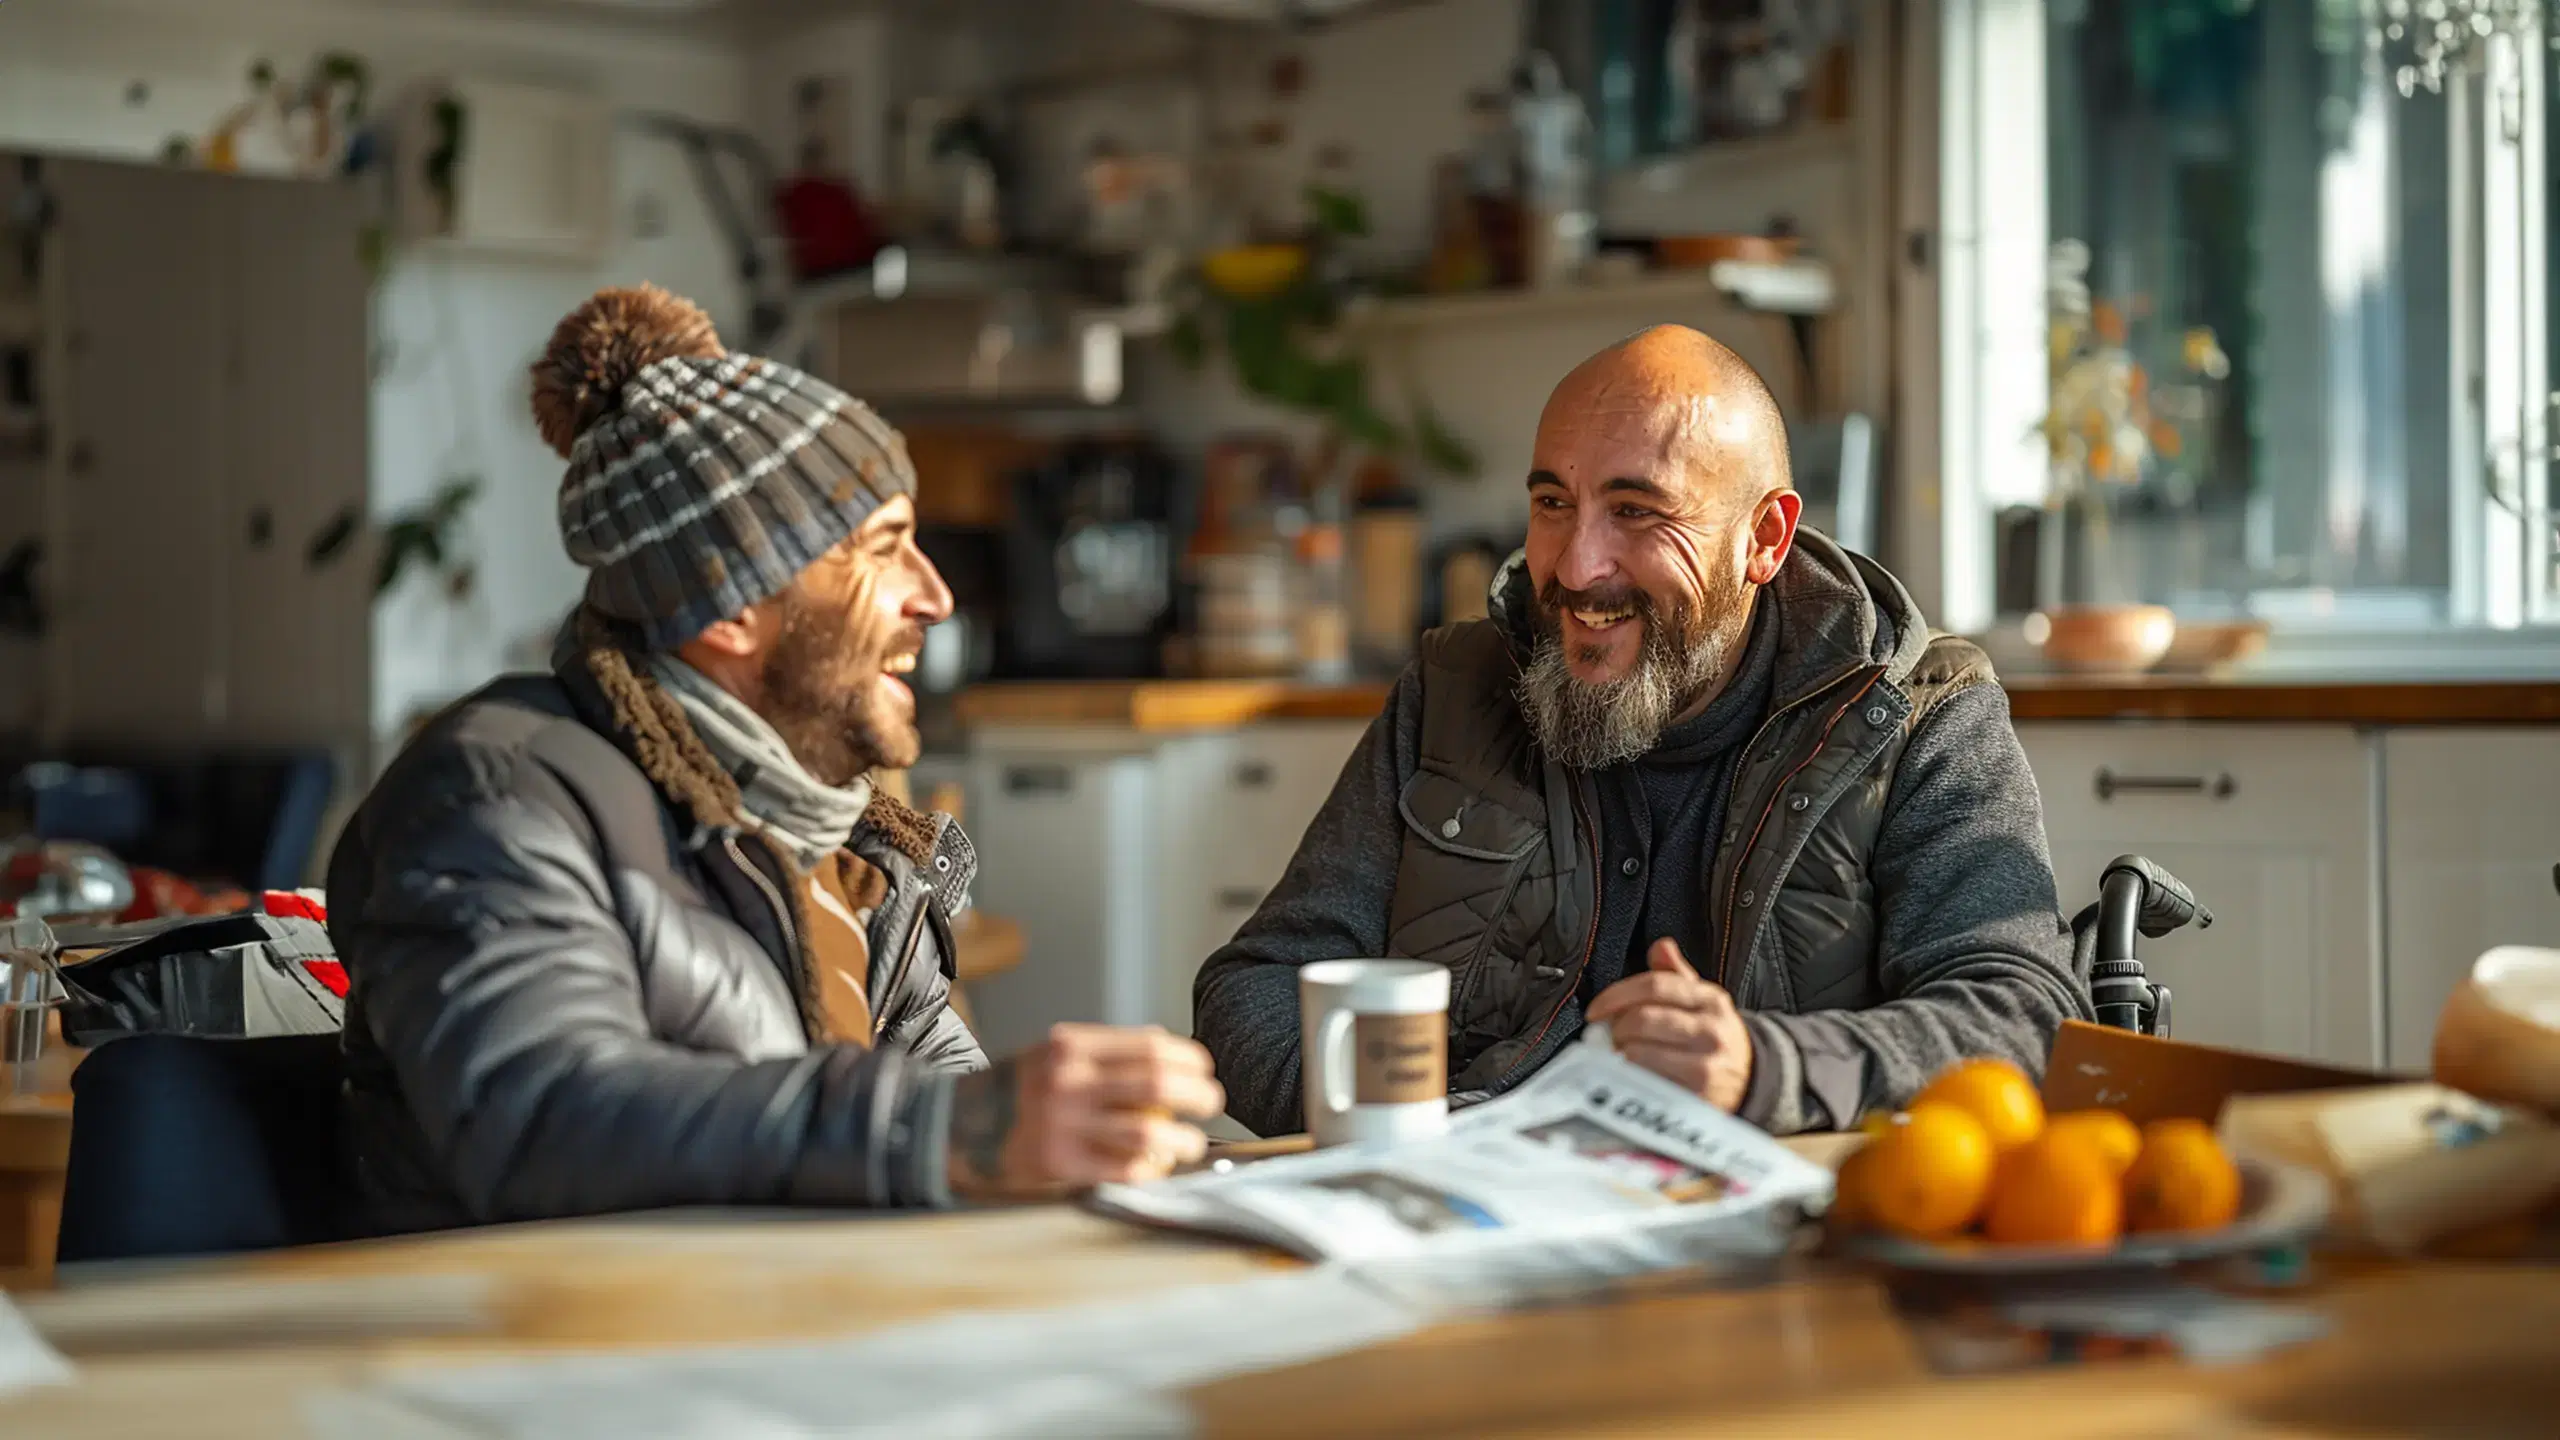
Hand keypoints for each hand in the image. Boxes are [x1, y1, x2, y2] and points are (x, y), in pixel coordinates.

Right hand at [947, 1023, 1223, 1201]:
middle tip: (1212, 1102)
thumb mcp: (1053, 1052)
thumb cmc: (1018, 1089)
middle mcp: (1068, 1081)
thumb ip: (1105, 1051)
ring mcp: (1063, 1125)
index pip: (1151, 1046)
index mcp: (1070, 1045)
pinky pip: (1123, 1169)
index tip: (1204, 1069)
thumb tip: (1166, 1047)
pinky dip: (1151, 1169)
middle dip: (1199, 1095)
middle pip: (1158, 1084)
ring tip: (1192, 1143)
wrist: (958, 1126)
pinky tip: (1158, 1167)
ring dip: (1184, 1141)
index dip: (1190, 1059)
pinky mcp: (1060, 1165)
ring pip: (1148, 1134)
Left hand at [1584, 939, 1752, 1111]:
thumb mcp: (1702, 1002)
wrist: (1750, 1080)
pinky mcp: (1696, 1096)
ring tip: (1622, 1056)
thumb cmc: (1713, 1038)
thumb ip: (1676, 974)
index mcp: (1710, 999)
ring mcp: (1705, 1064)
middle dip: (1617, 1028)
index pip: (1654, 986)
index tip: (1597, 1009)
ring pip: (1640, 1053)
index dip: (1616, 995)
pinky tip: (1631, 1077)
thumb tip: (1660, 946)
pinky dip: (1630, 1079)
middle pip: (1642, 1020)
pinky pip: (1647, 1084)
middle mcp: (1710, 1029)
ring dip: (1619, 1055)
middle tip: (1613, 1036)